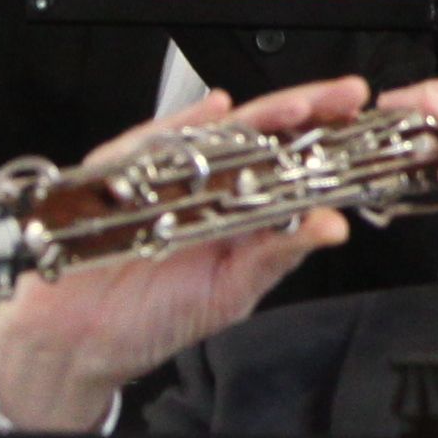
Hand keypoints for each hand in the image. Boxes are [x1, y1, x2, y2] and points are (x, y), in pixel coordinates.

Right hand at [0, 78, 369, 435]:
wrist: (78, 341)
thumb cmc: (150, 319)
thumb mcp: (229, 293)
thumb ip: (276, 256)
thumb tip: (331, 227)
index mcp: (237, 213)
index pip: (287, 166)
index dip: (323, 141)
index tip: (360, 122)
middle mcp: (204, 188)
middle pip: (259, 137)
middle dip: (303, 111)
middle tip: (343, 96)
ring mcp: (161, 178)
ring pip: (214, 135)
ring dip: (257, 117)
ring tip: (296, 108)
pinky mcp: (115, 177)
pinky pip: (149, 144)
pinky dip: (181, 128)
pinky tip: (212, 114)